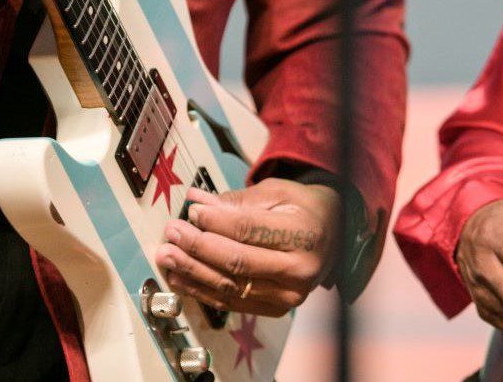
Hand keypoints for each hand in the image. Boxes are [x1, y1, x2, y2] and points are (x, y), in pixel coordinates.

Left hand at [155, 178, 339, 316]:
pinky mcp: (277, 309)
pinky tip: (182, 277)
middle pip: (237, 261)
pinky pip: (232, 302)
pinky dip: (203, 290)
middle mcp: (300, 269)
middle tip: (173, 233)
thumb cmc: (305, 210)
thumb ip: (237, 201)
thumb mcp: (278, 193)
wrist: (334, 237)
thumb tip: (197, 201)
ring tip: (168, 256)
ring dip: (193, 272)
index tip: (191, 212)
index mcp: (304, 234)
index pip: (249, 230)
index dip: (215, 222)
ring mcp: (289, 295)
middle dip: (198, 247)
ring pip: (231, 286)